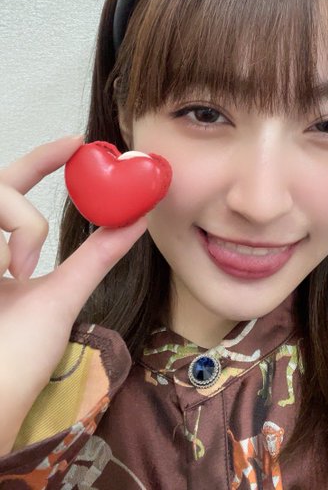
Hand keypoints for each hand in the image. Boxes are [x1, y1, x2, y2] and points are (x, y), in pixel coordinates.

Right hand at [0, 136, 146, 454]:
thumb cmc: (15, 360)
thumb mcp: (63, 295)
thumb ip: (97, 255)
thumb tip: (139, 218)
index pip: (9, 189)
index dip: (41, 159)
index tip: (79, 142)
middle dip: (30, 176)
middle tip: (70, 163)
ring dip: (20, 226)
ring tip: (17, 271)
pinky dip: (7, 244)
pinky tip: (4, 277)